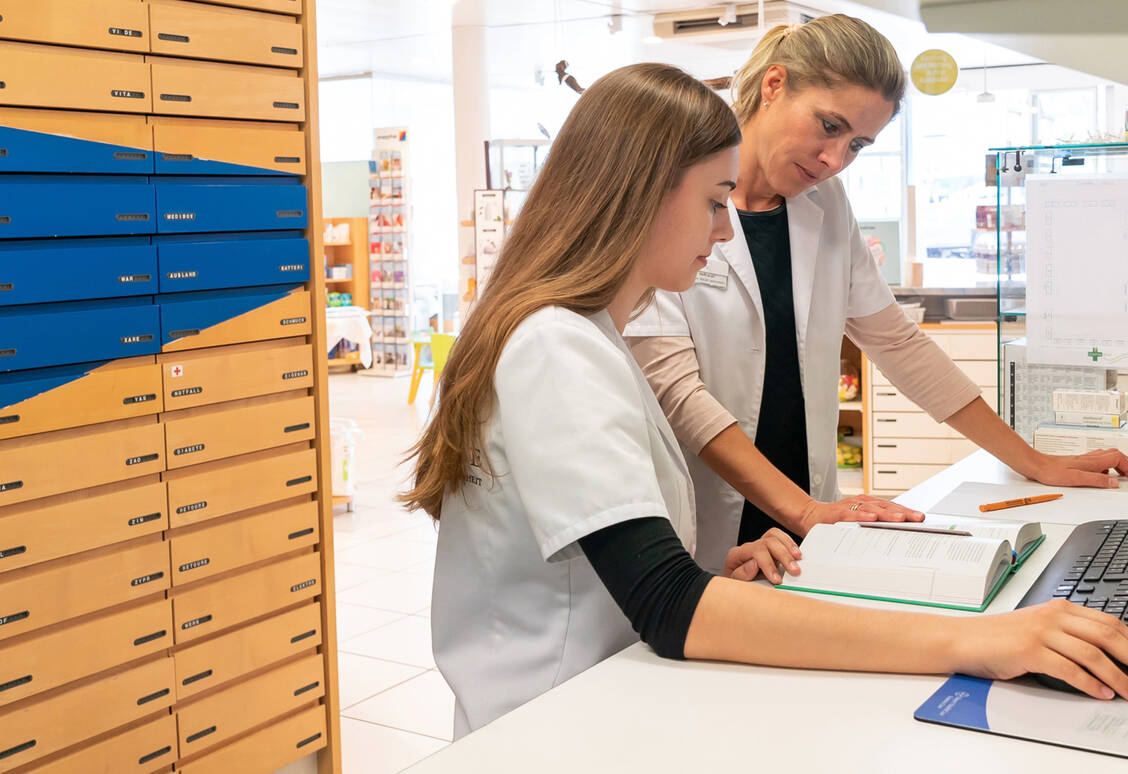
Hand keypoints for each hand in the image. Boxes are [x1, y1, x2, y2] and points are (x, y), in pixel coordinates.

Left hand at [723, 528, 800, 583]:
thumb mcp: (736, 585)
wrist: (737, 589)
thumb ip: (742, 575)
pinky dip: (791, 545)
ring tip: (798, 559)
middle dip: (783, 556)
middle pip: (768, 542)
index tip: (777, 579)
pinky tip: (797, 555)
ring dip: (789, 547)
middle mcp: (749, 548)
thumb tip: (753, 564)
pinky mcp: (770, 549)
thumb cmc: (736, 587)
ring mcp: (760, 547)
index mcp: (737, 555)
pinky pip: (781, 539)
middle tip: (794, 571)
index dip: (768, 564)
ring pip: (775, 536)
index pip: (755, 551)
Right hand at [796, 495, 923, 535]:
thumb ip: (874, 528)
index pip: (892, 508)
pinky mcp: (838, 513)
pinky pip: (852, 514)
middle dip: (903, 513)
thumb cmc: (835, 521)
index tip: (923, 519)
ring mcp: (850, 507)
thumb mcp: (857, 523)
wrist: (809, 516)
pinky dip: (862, 516)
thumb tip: (896, 537)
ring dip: (887, 513)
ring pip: (873, 509)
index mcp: (869, 506)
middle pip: (887, 507)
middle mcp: (862, 504)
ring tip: (900, 518)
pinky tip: (871, 518)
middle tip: (918, 518)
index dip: (907, 513)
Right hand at [954, 599, 1127, 699]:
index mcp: (1059, 608)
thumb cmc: (997, 638)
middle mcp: (1053, 616)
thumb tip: (1102, 655)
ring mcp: (1041, 632)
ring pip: (1093, 654)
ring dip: (1117, 677)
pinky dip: (1090, 684)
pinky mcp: (1030, 650)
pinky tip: (1101, 693)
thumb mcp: (1037, 628)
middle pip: (1107, 635)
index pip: (1108, 621)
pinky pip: (1070, 669)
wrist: (962, 639)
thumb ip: (1067, 634)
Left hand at [1030, 448, 1127, 488]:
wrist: (1035, 466)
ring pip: (1105, 457)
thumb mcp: (1076, 479)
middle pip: (1115, 455)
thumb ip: (1097, 480)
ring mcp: (1083, 459)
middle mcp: (1089, 458)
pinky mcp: (1076, 463)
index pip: (1118, 458)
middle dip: (1124, 464)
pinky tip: (1098, 475)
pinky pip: (1096, 461)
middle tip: (1126, 475)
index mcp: (1092, 461)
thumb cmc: (1051, 471)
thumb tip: (1113, 483)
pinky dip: (1103, 466)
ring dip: (1115, 464)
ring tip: (1118, 475)